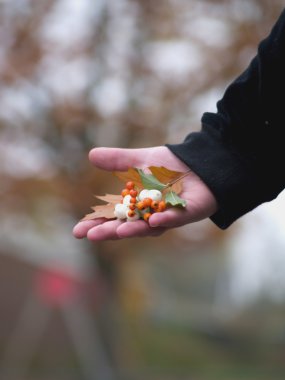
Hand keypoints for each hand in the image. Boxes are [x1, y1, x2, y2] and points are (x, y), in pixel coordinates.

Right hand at [72, 146, 217, 240]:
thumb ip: (118, 160)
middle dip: (109, 231)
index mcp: (137, 205)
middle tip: (91, 235)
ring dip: (135, 229)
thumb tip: (91, 154)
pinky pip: (176, 217)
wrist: (200, 162)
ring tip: (118, 232)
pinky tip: (154, 221)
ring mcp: (169, 216)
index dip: (96, 224)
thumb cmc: (169, 165)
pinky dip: (165, 219)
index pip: (113, 216)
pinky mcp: (188, 212)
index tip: (78, 231)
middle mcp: (150, 214)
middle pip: (128, 226)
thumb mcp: (140, 160)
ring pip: (150, 226)